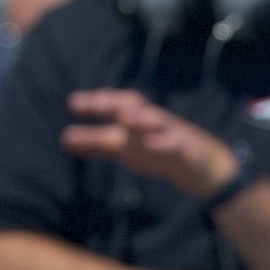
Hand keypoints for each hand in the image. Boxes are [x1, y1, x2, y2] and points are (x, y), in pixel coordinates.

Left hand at [62, 89, 241, 202]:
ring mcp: (172, 133)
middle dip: (114, 103)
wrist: (204, 166)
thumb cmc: (159, 151)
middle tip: (93, 104)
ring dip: (141, 118)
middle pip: (134, 105)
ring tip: (124, 118)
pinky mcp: (188, 150)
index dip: (96, 103)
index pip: (114, 105)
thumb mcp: (125, 148)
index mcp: (137, 119)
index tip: (74, 104)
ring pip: (157, 121)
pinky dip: (165, 142)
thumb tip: (64, 139)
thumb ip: (96, 143)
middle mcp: (153, 121)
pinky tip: (152, 144)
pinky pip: (177, 144)